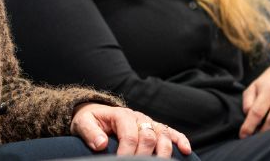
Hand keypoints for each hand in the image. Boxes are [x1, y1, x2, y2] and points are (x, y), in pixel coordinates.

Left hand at [71, 103, 191, 157]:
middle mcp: (137, 117)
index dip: (127, 153)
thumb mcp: (83, 124)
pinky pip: (171, 132)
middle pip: (149, 136)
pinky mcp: (154, 128)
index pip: (129, 136)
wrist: (95, 114)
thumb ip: (90, 133)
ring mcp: (148, 122)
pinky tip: (186, 151)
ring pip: (163, 135)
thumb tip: (101, 145)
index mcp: (121, 115)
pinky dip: (180, 140)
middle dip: (144, 155)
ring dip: (164, 151)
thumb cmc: (89, 120)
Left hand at [240, 64, 269, 136]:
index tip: (243, 136)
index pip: (257, 111)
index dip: (249, 126)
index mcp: (267, 89)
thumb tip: (247, 115)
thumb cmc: (266, 85)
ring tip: (268, 137)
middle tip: (256, 139)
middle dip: (264, 132)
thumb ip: (248, 101)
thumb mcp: (253, 87)